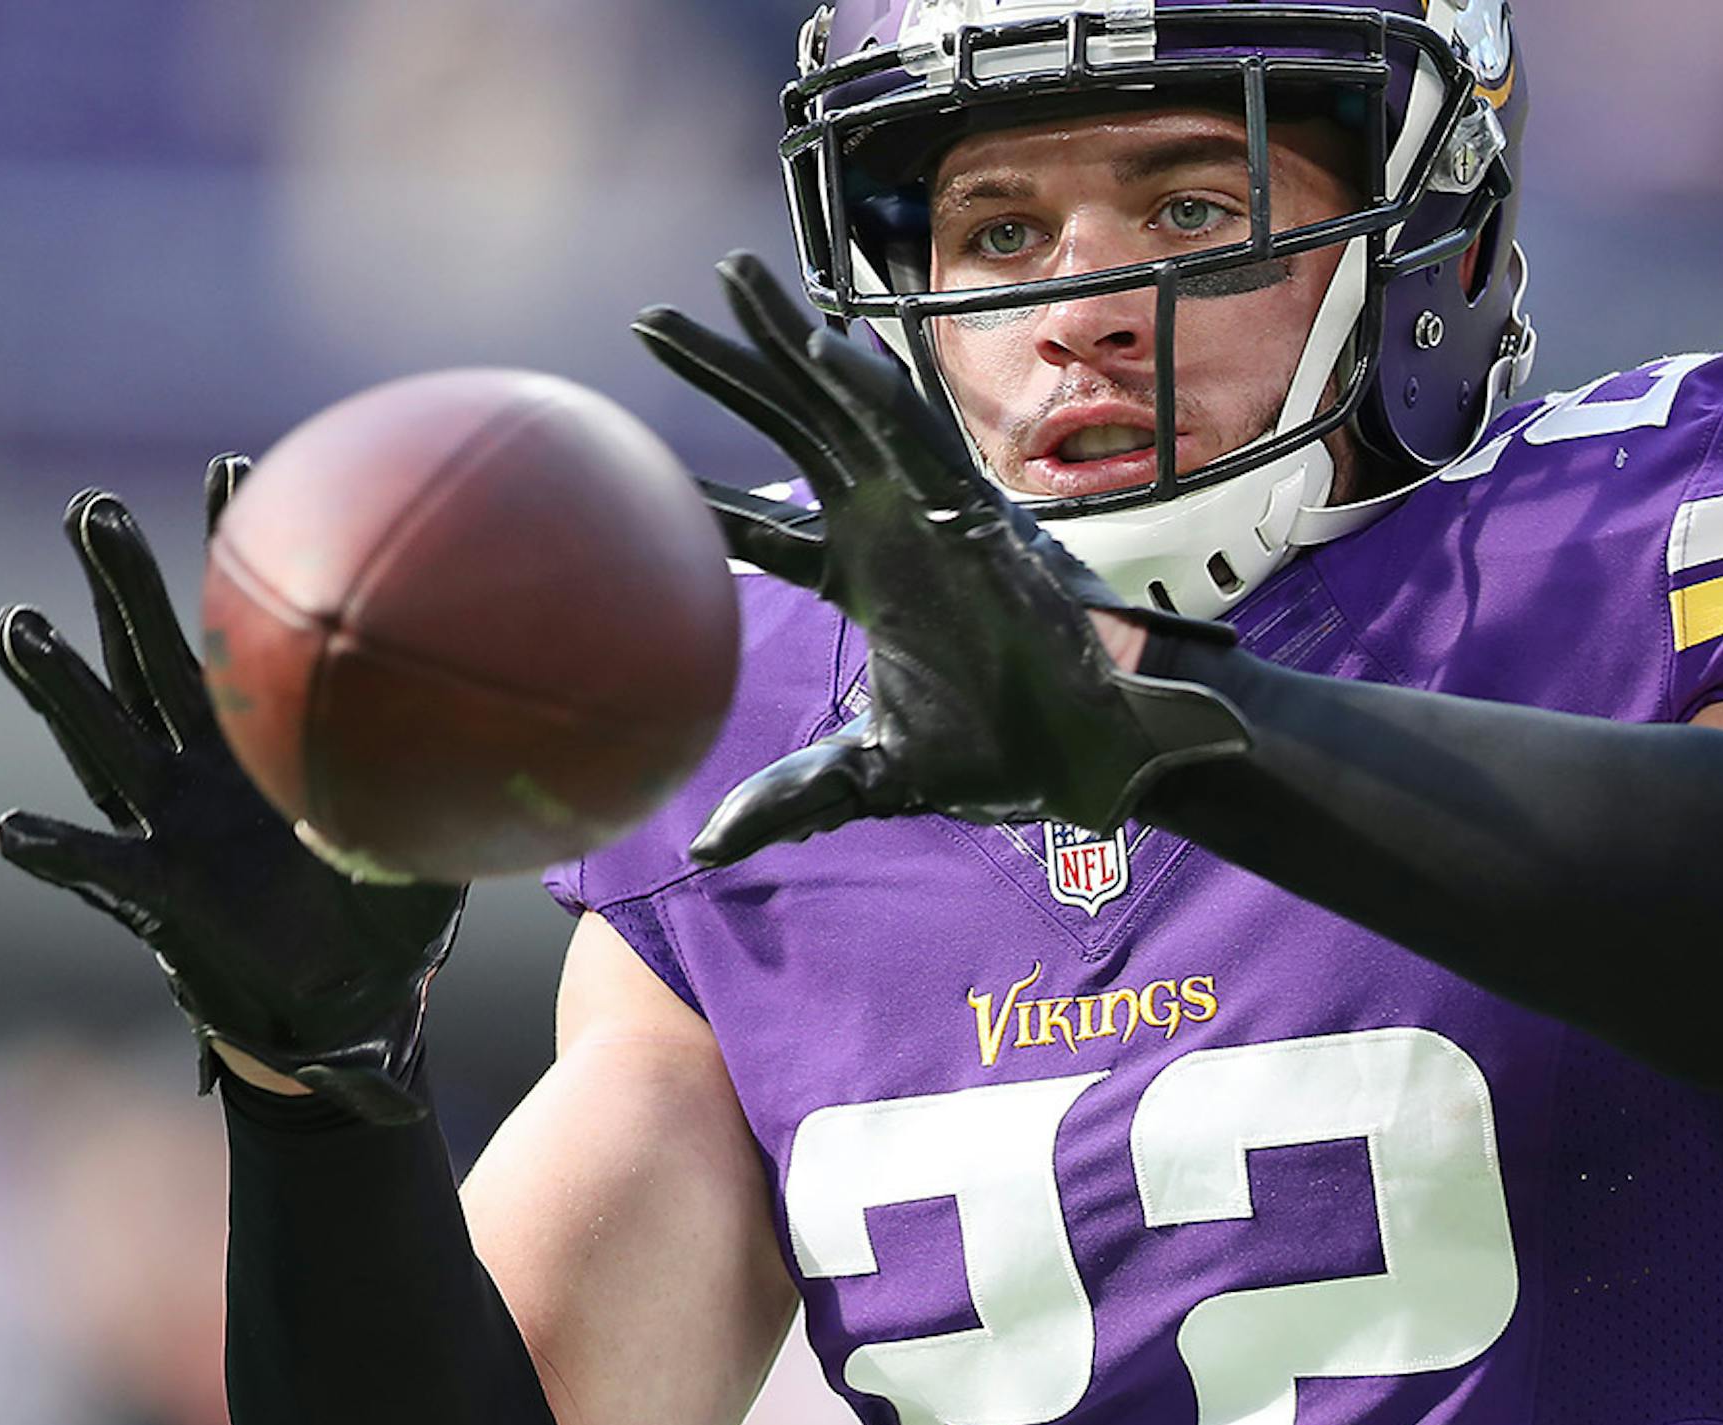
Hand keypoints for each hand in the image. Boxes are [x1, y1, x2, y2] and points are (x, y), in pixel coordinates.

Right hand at [0, 464, 462, 1122]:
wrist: (351, 1006)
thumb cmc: (390, 920)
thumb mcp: (435, 847)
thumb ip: (463, 790)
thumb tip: (531, 734)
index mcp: (268, 744)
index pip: (246, 634)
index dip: (237, 559)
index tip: (235, 472)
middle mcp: (207, 768)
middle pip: (153, 658)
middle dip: (125, 586)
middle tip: (95, 510)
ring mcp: (173, 824)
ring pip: (108, 739)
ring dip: (64, 687)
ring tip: (21, 629)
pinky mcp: (158, 892)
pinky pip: (99, 867)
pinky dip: (58, 849)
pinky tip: (14, 828)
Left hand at [633, 254, 1251, 866]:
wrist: (1085, 756)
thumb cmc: (998, 755)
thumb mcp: (871, 777)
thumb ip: (792, 798)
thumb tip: (708, 847)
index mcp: (861, 578)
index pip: (763, 527)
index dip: (705, 495)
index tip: (637, 467)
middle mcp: (887, 527)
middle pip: (787, 430)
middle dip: (725, 371)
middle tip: (649, 320)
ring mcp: (929, 511)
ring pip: (843, 405)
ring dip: (786, 340)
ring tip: (727, 278)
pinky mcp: (975, 511)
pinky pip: (918, 437)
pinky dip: (871, 390)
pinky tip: (822, 341)